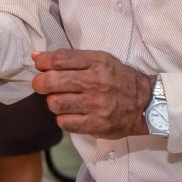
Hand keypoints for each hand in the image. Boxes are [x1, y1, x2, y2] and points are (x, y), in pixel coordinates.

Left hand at [32, 49, 153, 138]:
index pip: (58, 59)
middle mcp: (95, 82)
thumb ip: (69, 58)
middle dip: (39, 83)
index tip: (39, 64)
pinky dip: (63, 118)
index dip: (42, 62)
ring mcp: (95, 105)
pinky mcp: (95, 124)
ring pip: (55, 103)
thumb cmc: (118, 79)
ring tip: (61, 100)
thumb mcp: (99, 60)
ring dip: (53, 102)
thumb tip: (36, 56)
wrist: (145, 103)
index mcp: (96, 62)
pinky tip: (71, 113)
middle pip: (51, 81)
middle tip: (41, 85)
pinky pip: (64, 122)